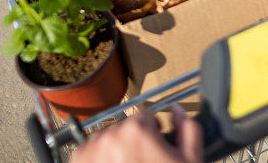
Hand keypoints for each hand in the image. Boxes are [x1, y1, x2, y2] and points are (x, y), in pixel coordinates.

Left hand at [71, 104, 201, 162]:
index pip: (145, 116)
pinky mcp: (79, 162)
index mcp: (137, 130)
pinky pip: (88, 150)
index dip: (153, 132)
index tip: (153, 148)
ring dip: (114, 148)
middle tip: (140, 161)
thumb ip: (187, 129)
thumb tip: (176, 110)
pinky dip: (97, 158)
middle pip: (125, 127)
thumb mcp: (189, 160)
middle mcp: (111, 136)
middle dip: (133, 140)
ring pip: (106, 138)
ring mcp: (91, 151)